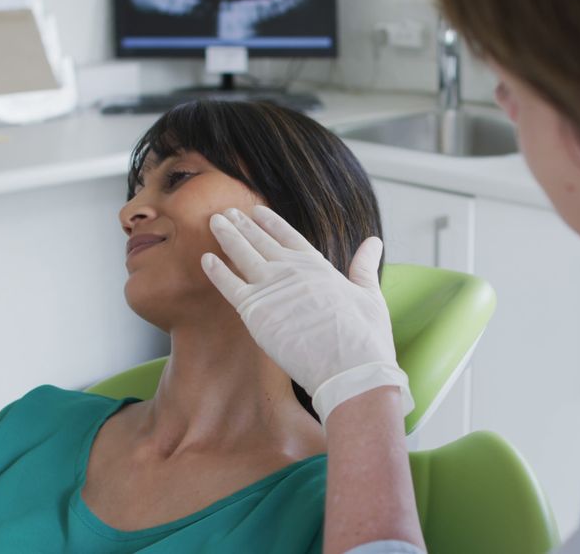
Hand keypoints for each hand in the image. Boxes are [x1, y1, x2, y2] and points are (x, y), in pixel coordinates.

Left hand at [201, 206, 413, 422]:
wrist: (349, 368)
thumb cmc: (364, 338)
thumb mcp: (370, 294)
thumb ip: (364, 266)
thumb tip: (374, 242)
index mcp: (318, 265)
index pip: (288, 236)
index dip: (270, 222)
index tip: (257, 211)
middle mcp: (291, 270)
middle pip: (260, 240)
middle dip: (243, 224)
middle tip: (227, 212)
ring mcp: (271, 288)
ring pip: (242, 254)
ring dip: (227, 236)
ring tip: (214, 221)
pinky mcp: (255, 311)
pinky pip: (229, 285)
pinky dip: (216, 270)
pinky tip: (205, 258)